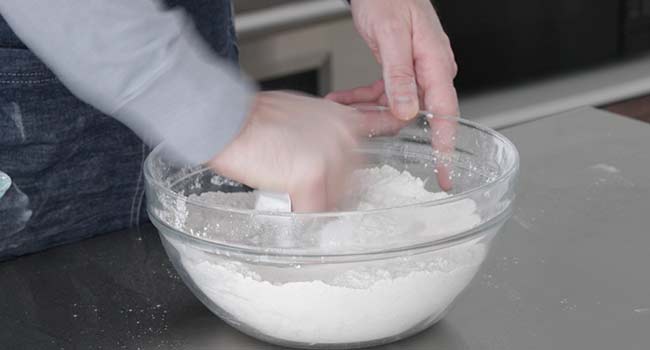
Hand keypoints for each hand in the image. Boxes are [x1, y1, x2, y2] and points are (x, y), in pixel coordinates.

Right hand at [208, 91, 402, 211]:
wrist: (227, 118)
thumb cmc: (255, 117)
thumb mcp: (303, 113)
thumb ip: (325, 135)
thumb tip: (329, 159)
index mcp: (346, 120)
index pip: (383, 132)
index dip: (378, 154)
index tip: (378, 169)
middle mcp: (346, 137)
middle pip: (352, 183)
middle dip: (330, 192)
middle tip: (304, 190)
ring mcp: (331, 159)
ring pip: (333, 201)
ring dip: (313, 204)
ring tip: (289, 192)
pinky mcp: (312, 178)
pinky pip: (312, 213)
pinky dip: (299, 217)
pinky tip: (288, 207)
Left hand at [326, 0, 457, 189]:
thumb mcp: (391, 35)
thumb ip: (400, 74)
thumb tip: (406, 109)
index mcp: (436, 63)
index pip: (446, 112)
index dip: (445, 146)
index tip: (445, 173)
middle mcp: (430, 70)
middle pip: (417, 113)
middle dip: (388, 127)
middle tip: (362, 136)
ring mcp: (416, 70)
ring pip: (395, 105)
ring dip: (368, 111)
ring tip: (342, 111)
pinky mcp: (400, 69)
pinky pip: (384, 93)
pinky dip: (363, 98)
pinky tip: (344, 99)